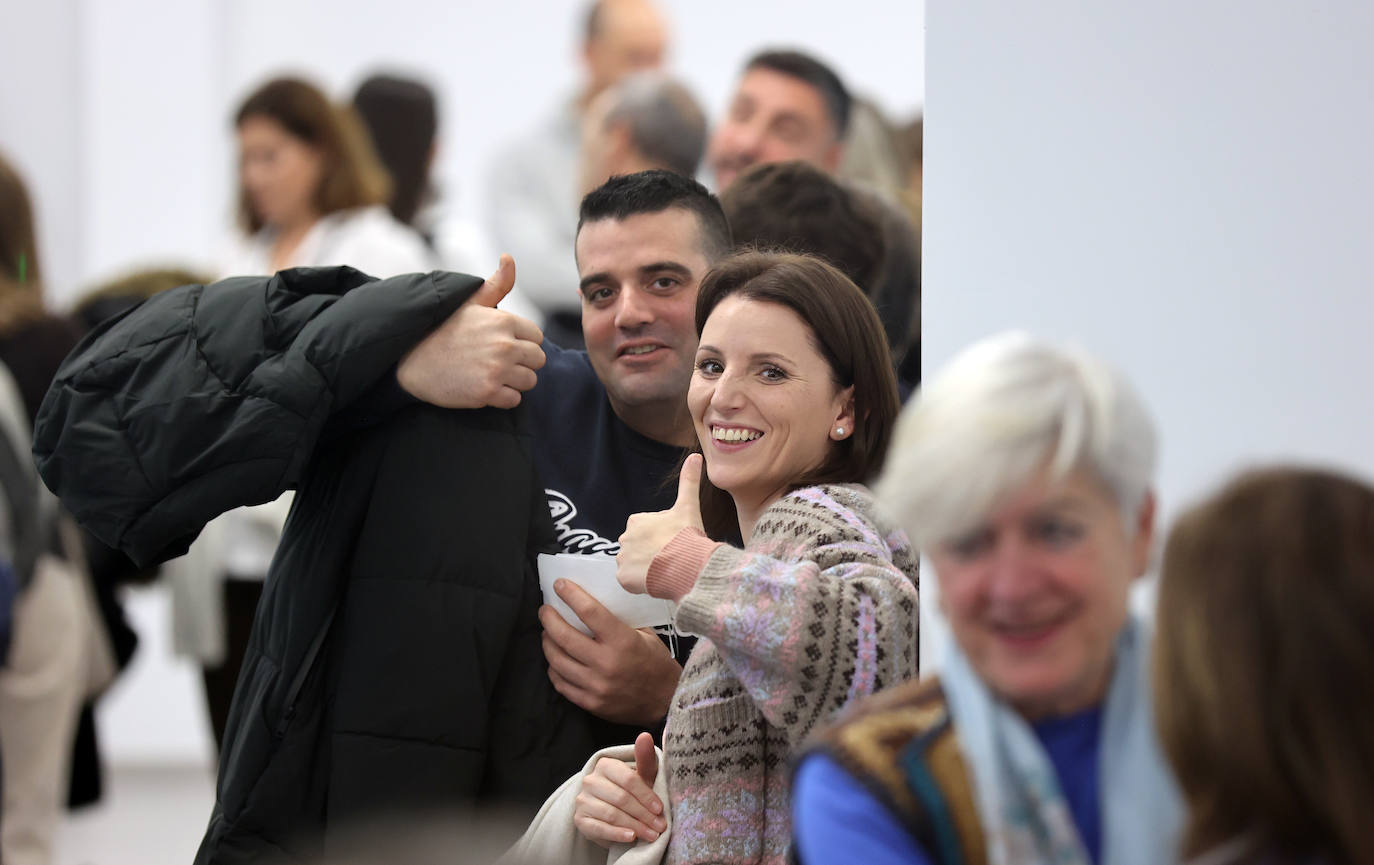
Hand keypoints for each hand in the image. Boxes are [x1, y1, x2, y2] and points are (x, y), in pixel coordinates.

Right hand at [396, 255, 545, 408]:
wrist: (411, 362)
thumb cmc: (442, 330)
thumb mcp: (468, 302)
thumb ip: (495, 284)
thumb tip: (509, 258)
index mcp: (504, 321)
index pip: (537, 337)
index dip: (522, 342)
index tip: (502, 344)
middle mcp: (505, 345)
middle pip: (538, 360)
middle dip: (523, 362)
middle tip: (499, 362)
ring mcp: (496, 370)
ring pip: (529, 381)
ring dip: (515, 381)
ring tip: (492, 374)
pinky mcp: (487, 393)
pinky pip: (515, 400)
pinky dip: (503, 397)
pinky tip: (486, 387)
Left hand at [540, 581, 680, 725]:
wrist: (666, 702)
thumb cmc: (657, 664)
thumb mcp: (646, 635)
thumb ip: (620, 621)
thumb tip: (593, 604)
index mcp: (623, 641)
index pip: (589, 612)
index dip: (571, 595)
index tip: (559, 585)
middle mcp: (606, 663)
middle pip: (564, 636)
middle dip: (549, 619)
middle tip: (545, 610)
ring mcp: (596, 686)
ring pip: (557, 661)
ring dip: (547, 643)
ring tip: (547, 634)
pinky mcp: (590, 703)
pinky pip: (561, 684)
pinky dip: (554, 669)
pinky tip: (555, 660)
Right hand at [574, 732, 665, 846]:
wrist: (614, 812)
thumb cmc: (632, 790)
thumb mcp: (642, 775)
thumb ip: (644, 758)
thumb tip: (645, 735)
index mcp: (605, 765)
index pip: (628, 779)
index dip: (646, 795)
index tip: (660, 808)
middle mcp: (590, 780)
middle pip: (621, 798)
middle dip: (643, 814)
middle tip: (660, 826)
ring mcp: (582, 800)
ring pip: (611, 814)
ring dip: (634, 826)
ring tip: (651, 835)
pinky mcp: (580, 819)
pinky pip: (599, 828)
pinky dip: (616, 834)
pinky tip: (631, 837)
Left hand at [616, 453, 703, 593]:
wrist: (684, 564)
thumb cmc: (686, 535)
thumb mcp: (689, 506)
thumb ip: (689, 481)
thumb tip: (695, 455)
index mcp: (637, 520)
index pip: (645, 530)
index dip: (660, 537)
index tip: (673, 542)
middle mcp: (624, 537)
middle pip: (638, 547)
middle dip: (651, 553)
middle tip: (670, 557)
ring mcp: (622, 558)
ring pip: (633, 565)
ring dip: (645, 568)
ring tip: (664, 571)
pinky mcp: (623, 577)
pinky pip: (629, 581)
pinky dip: (639, 583)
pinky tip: (655, 581)